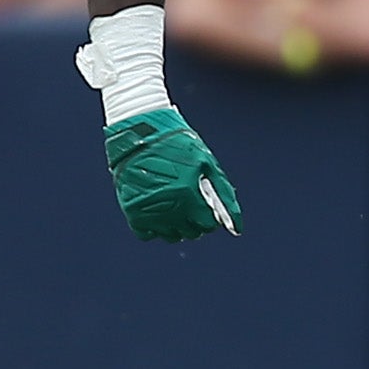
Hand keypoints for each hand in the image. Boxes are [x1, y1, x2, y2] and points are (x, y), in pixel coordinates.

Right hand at [104, 108, 241, 241]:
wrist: (139, 132)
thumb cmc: (177, 144)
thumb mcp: (207, 164)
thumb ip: (224, 194)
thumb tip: (237, 225)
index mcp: (188, 194)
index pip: (208, 225)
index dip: (211, 219)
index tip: (208, 210)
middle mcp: (168, 206)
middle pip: (191, 233)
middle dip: (196, 223)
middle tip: (193, 208)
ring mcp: (148, 210)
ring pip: (171, 236)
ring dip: (178, 228)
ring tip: (177, 210)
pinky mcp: (131, 210)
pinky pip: (146, 234)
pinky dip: (155, 228)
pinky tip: (160, 213)